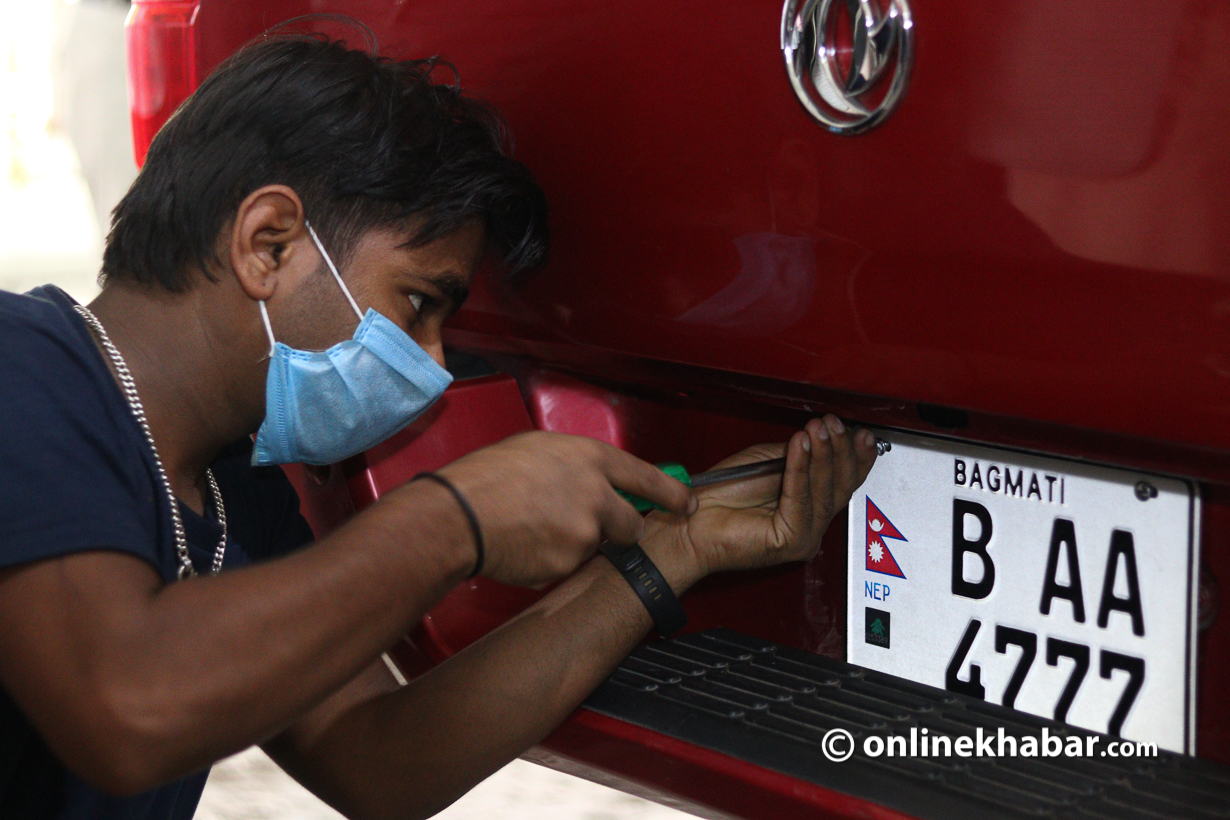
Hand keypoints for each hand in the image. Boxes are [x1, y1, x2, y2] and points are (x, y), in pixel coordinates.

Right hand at [434, 432, 694, 586]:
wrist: (459, 515)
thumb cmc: (487, 476)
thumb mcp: (538, 449)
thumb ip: (573, 465)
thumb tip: (588, 479)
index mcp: (590, 458)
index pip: (647, 477)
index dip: (672, 493)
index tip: (686, 504)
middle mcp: (597, 494)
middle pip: (631, 523)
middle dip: (619, 529)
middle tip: (587, 526)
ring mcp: (586, 532)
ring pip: (594, 546)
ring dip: (574, 544)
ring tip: (533, 528)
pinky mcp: (569, 564)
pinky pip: (567, 567)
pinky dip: (550, 561)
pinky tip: (524, 545)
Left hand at [642, 416, 876, 588]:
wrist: (690, 521)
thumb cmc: (720, 495)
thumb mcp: (767, 462)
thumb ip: (796, 453)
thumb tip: (819, 435)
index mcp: (808, 507)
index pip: (843, 481)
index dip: (855, 456)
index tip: (860, 432)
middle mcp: (810, 524)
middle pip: (840, 486)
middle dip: (840, 450)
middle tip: (834, 424)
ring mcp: (803, 535)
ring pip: (825, 492)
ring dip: (823, 455)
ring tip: (819, 429)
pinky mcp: (791, 540)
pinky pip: (801, 500)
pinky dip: (801, 469)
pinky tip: (801, 446)